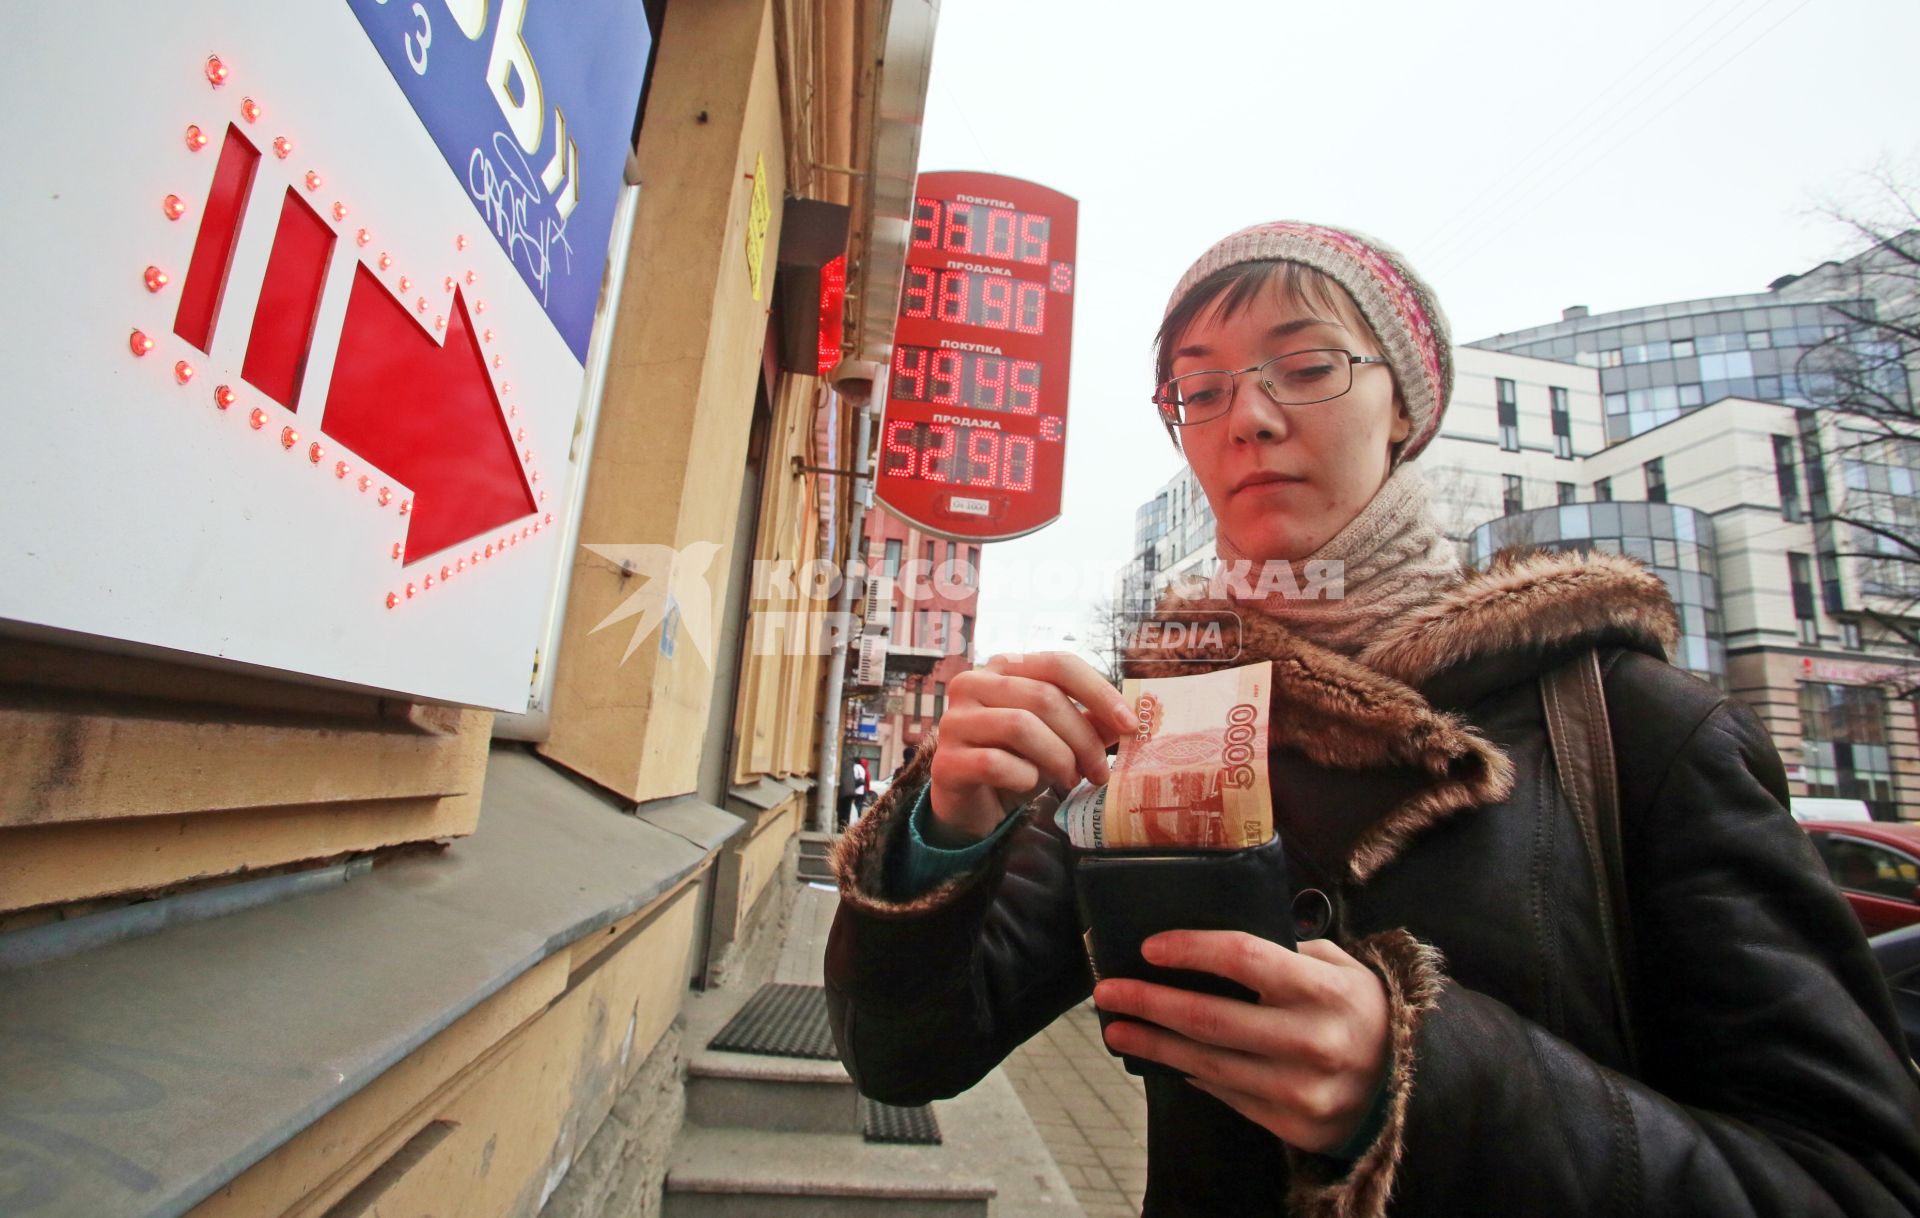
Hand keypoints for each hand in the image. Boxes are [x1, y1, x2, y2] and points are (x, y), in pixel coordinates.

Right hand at [928, 652, 1133, 843]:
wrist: (972, 806)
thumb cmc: (1018, 762)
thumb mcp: (1059, 739)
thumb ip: (1089, 722)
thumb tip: (1129, 719)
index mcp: (1004, 668)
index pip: (1058, 663)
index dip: (1099, 691)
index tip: (1129, 724)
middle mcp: (973, 684)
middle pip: (1044, 697)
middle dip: (1082, 738)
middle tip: (1099, 771)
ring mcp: (954, 721)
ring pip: (1020, 726)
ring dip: (1058, 758)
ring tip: (1070, 779)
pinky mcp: (946, 760)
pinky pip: (995, 762)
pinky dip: (1024, 777)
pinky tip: (1028, 784)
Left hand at [1093, 931, 1390, 1154]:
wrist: (1413, 1083)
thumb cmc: (1363, 1011)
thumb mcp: (1341, 967)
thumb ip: (1287, 952)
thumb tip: (1213, 947)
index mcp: (1324, 990)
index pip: (1244, 958)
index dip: (1192, 949)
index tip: (1150, 947)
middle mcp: (1312, 1041)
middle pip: (1209, 1018)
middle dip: (1149, 1002)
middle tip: (1108, 991)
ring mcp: (1301, 1090)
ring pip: (1207, 1063)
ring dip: (1153, 1044)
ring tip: (1117, 1028)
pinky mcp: (1293, 1126)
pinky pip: (1227, 1094)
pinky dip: (1192, 1073)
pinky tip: (1166, 1056)